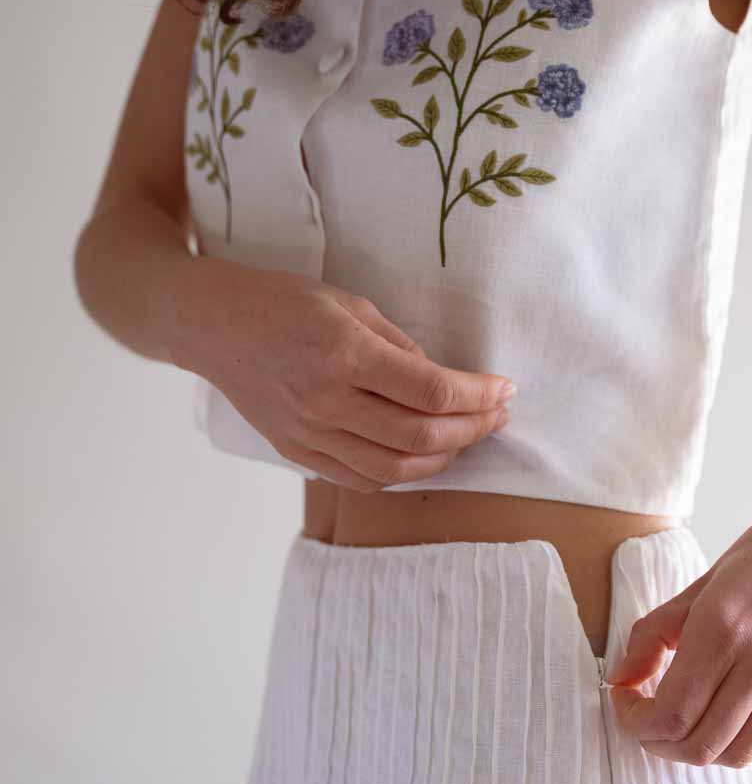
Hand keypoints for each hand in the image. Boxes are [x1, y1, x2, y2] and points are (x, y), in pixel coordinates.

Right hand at [173, 257, 514, 489]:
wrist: (213, 327)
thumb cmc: (284, 304)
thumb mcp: (349, 304)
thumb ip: (399, 347)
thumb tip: (442, 383)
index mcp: (344, 355)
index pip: (431, 391)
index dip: (478, 395)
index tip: (505, 389)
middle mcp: (327, 402)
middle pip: (420, 437)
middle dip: (473, 428)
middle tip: (498, 414)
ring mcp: (310, 434)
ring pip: (395, 469)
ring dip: (443, 458)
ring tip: (467, 436)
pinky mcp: (298, 453)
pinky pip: (362, 479)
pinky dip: (402, 473)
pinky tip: (423, 455)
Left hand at [603, 485, 751, 766]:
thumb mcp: (700, 584)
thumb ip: (654, 634)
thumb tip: (619, 679)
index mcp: (720, 626)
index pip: (669, 714)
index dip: (635, 722)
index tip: (627, 702)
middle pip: (699, 746)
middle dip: (659, 743)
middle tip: (649, 723)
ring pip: (737, 754)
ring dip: (701, 749)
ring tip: (691, 721)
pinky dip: (747, 745)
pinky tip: (735, 717)